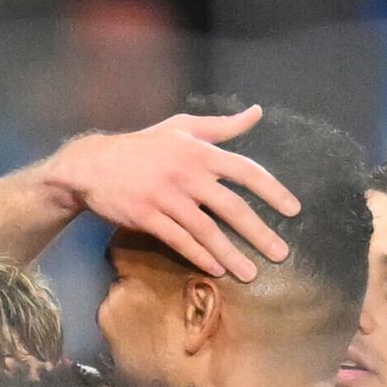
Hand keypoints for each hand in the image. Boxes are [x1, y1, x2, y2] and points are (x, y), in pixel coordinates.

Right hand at [56, 109, 299, 283]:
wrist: (93, 163)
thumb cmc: (144, 146)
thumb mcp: (181, 128)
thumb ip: (222, 126)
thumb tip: (257, 113)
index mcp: (198, 151)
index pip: (244, 170)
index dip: (271, 190)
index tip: (293, 210)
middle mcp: (185, 173)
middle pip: (231, 206)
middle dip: (259, 232)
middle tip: (281, 253)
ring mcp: (165, 196)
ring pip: (206, 230)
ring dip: (232, 254)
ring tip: (252, 274)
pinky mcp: (146, 216)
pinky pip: (179, 240)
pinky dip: (199, 256)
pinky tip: (217, 269)